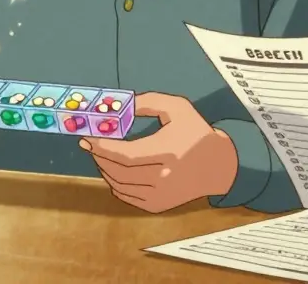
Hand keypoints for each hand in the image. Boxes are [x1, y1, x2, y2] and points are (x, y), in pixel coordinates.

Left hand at [80, 92, 237, 212]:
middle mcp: (164, 177)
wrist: (219, 166)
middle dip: (99, 156)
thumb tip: (120, 105)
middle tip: (91, 143)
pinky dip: (115, 183)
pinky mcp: (158, 205)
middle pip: (118, 171)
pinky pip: (126, 196)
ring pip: (119, 185)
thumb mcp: (178, 108)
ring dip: (105, 168)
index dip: (103, 147)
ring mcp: (160, 195)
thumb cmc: (196, 133)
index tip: (88, 137)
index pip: (126, 155)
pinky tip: (114, 170)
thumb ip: (149, 102)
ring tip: (101, 154)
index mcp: (169, 152)